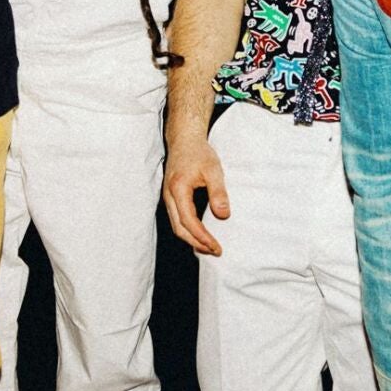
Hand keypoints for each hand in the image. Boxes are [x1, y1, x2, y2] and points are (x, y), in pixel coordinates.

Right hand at [161, 136, 228, 254]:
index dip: (202, 237)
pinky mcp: (171, 197)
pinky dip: (188, 230)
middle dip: (196, 243)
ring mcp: (168, 197)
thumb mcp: (213, 170)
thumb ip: (218, 192)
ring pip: (176, 226)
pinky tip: (200, 234)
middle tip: (215, 251)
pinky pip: (176, 219)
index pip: (188, 221)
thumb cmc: (199, 153)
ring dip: (192, 239)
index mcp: (178, 189)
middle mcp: (169, 196)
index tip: (216, 246)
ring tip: (209, 247)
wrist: (184, 140)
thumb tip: (223, 215)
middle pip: (179, 228)